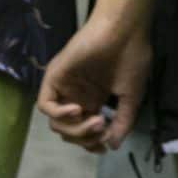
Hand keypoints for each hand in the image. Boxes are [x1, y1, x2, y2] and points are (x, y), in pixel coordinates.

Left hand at [37, 14, 152, 151]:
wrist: (124, 30)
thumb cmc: (132, 58)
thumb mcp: (131, 98)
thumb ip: (122, 123)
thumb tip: (112, 146)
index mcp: (93, 100)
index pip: (83, 132)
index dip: (91, 144)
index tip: (105, 146)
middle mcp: (76, 96)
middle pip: (68, 132)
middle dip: (85, 139)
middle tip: (103, 129)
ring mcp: (64, 87)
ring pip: (56, 124)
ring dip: (75, 130)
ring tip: (96, 120)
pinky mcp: (54, 76)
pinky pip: (46, 105)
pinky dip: (59, 115)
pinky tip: (78, 110)